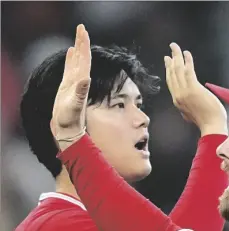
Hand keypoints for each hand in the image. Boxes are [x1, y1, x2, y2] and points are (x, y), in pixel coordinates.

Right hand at [51, 24, 90, 149]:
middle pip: (82, 58)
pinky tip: (71, 53)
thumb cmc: (69, 119)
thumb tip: (86, 78)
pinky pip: (70, 69)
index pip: (85, 59)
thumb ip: (80, 92)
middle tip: (81, 28)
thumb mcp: (74, 105)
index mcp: (82, 82)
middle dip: (82, 42)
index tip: (84, 30)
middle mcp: (80, 81)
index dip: (84, 45)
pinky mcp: (67, 87)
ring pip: (77, 62)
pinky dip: (71, 60)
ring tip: (78, 38)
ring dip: (78, 49)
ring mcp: (73, 84)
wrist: (68, 129)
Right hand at [165, 43, 226, 135]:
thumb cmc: (206, 121)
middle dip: (171, 60)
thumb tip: (185, 106)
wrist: (211, 126)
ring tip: (175, 47)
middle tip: (171, 50)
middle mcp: (178, 96)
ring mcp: (185, 92)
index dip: (168, 70)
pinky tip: (187, 54)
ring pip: (177, 70)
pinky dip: (187, 61)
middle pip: (172, 74)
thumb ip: (185, 109)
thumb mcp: (190, 116)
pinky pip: (188, 71)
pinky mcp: (193, 89)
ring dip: (176, 56)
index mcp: (177, 102)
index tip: (168, 61)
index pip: (171, 82)